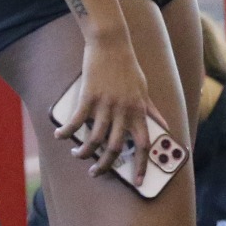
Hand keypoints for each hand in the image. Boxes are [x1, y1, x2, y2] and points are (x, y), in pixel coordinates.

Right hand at [59, 34, 167, 186]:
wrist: (112, 43)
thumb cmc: (128, 67)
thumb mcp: (144, 89)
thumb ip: (152, 111)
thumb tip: (165, 126)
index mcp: (139, 110)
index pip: (144, 144)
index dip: (142, 165)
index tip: (138, 182)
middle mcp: (124, 110)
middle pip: (116, 147)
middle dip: (105, 165)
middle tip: (96, 172)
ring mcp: (106, 104)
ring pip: (94, 139)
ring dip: (84, 152)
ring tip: (78, 154)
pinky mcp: (88, 97)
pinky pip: (76, 122)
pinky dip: (66, 132)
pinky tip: (60, 136)